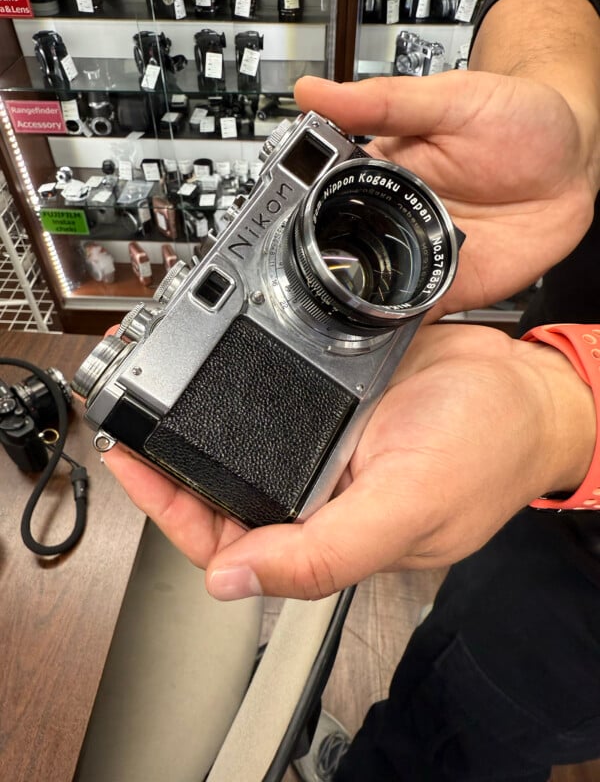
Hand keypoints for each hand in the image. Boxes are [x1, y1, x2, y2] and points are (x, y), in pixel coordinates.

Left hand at [104, 324, 594, 599]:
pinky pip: (270, 404)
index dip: (177, 516)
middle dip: (174, 467)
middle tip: (133, 425)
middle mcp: (322, 496)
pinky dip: (237, 392)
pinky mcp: (333, 404)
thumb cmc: (488, 449)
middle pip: (226, 497)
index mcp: (331, 533)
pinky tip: (214, 375)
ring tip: (158, 396)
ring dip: (199, 429)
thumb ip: (326, 553)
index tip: (138, 470)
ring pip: (243, 452)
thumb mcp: (408, 506)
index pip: (234, 546)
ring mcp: (326, 448)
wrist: (525, 385)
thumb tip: (236, 583)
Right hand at [294, 72, 597, 317]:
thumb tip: (315, 93)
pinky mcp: (449, 286)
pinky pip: (413, 313)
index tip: (276, 226)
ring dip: (352, 303)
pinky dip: (395, 326)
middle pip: (341, 254)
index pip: (325, 199)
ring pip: (371, 290)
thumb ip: (382, 103)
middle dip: (319, 270)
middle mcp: (396, 219)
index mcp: (383, 174)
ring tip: (327, 314)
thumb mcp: (447, 100)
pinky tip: (376, 330)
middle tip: (298, 280)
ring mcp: (421, 255)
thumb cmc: (518, 121)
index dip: (298, 215)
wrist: (574, 163)